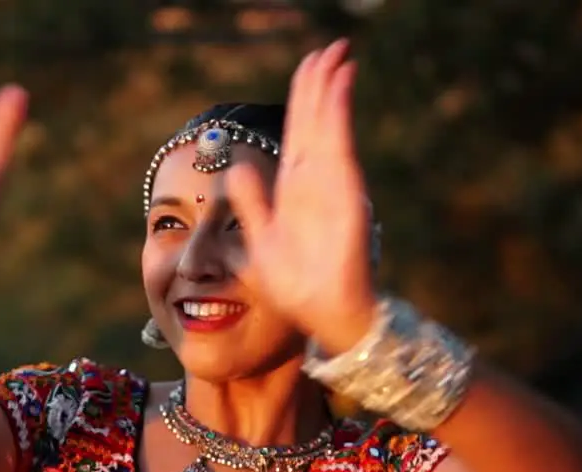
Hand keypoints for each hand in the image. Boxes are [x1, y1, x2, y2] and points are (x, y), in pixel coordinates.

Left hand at [227, 40, 376, 353]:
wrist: (324, 315)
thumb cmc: (297, 286)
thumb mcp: (261, 240)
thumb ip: (252, 204)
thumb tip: (238, 168)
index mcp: (294, 190)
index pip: (297, 133)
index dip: (302, 100)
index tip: (308, 67)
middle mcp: (314, 181)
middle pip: (314, 120)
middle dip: (320, 83)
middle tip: (330, 46)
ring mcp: (331, 184)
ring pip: (327, 124)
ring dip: (332, 87)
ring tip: (338, 52)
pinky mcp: (343, 191)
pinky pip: (339, 142)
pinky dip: (339, 111)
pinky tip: (341, 82)